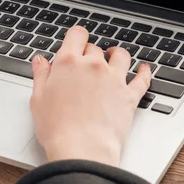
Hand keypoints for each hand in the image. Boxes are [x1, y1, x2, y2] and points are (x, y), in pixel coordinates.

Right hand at [30, 25, 151, 166]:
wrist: (82, 149)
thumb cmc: (57, 128)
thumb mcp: (38, 99)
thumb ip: (41, 75)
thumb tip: (40, 61)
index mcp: (68, 63)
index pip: (77, 35)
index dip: (77, 37)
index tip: (76, 42)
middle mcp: (93, 66)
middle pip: (95, 48)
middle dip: (90, 53)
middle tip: (85, 65)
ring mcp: (114, 79)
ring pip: (121, 56)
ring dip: (117, 55)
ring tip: (114, 58)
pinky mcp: (129, 95)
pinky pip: (142, 78)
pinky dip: (144, 71)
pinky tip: (143, 69)